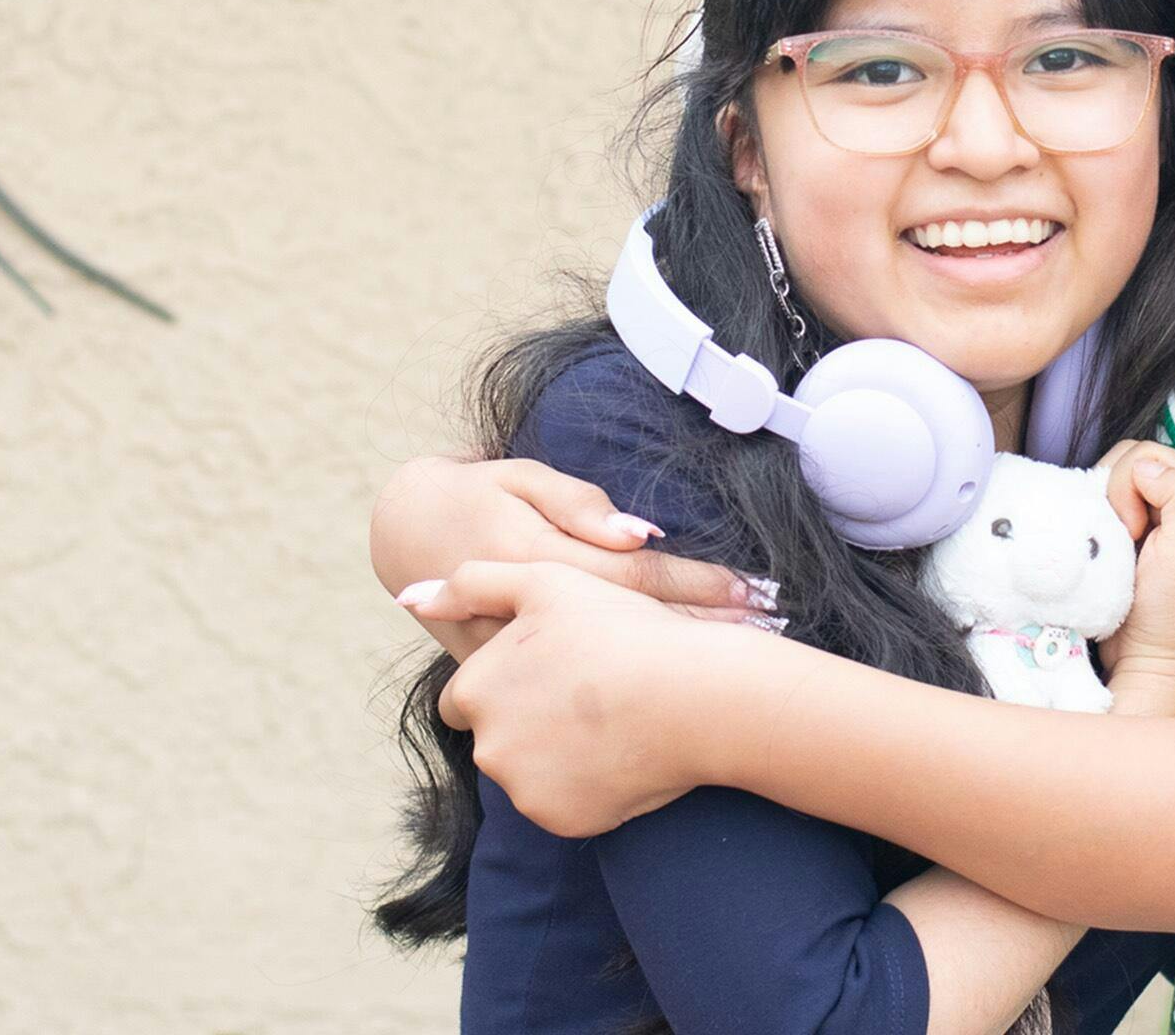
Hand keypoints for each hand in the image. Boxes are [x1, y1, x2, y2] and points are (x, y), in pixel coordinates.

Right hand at [372, 456, 774, 658]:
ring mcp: (512, 655)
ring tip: (740, 664)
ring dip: (669, 665)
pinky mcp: (502, 679)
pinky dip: (619, 688)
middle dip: (701, 631)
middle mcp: (527, 616)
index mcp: (537, 560)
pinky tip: (670, 696)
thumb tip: (639, 534)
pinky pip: (568, 686)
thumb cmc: (478, 495)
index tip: (752, 592)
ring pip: (601, 666)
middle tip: (768, 634)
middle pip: (629, 628)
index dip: (696, 585)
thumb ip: (578, 506)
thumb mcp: (521, 479)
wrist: (406, 535)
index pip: (635, 577)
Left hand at [412, 559, 779, 836]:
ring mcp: (523, 789)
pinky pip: (564, 804)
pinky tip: (622, 751)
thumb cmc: (623, 630)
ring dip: (557, 753)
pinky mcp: (562, 821)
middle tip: (588, 691)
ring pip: (529, 772)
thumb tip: (410, 598)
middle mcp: (488, 746)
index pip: (467, 697)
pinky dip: (587, 785)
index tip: (555, 667)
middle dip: (529, 720)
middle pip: (498, 736)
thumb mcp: (546, 581)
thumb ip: (471, 584)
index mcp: (477, 688)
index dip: (510, 679)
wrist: (695, 695)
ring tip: (611, 719)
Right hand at [1093, 441, 1174, 718]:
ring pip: (1110, 483)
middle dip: (1116, 491)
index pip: (1157, 455)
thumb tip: (1144, 466)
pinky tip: (1099, 550)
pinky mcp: (1121, 543)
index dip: (1136, 481)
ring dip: (1101, 506)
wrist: (1149, 666)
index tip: (1136, 527)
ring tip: (1110, 545)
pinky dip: (1090, 521)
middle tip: (1124, 536)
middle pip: (1131, 461)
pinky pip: (1096, 510)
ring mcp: (1147, 526)